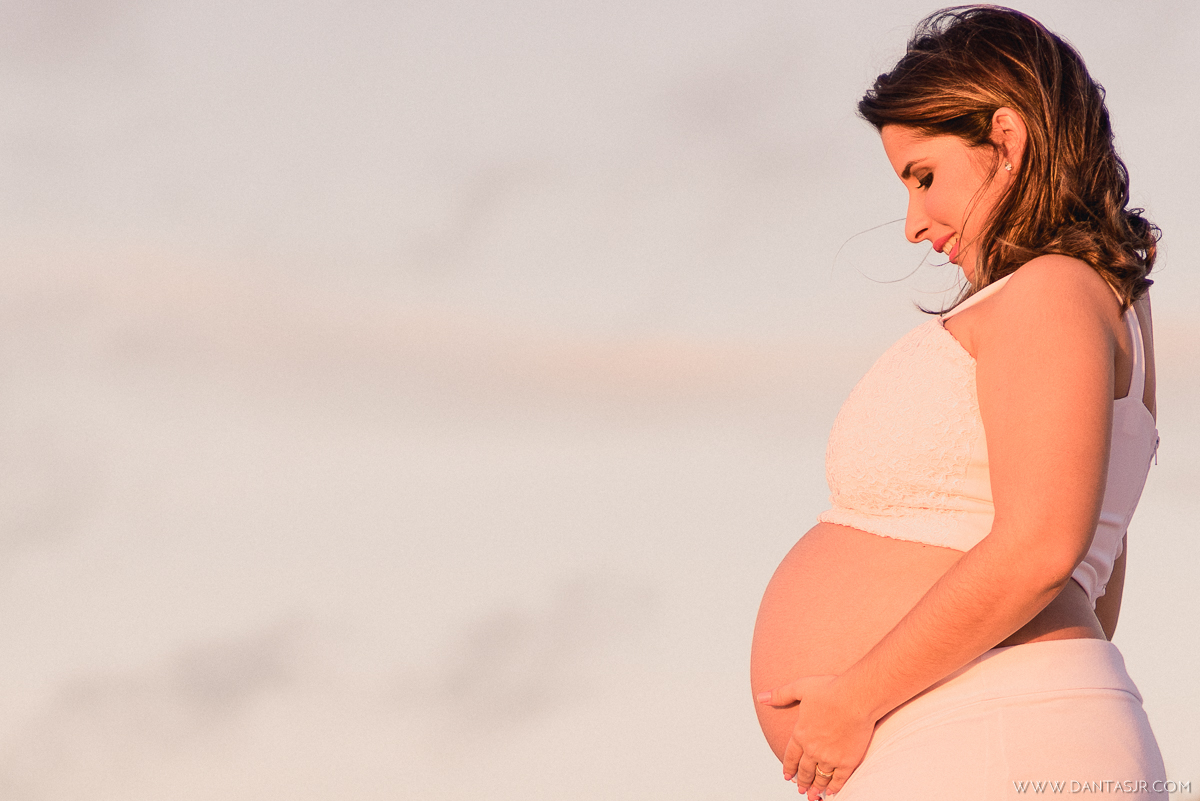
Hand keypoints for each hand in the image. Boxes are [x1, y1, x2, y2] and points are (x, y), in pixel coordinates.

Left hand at [757, 675, 874, 798]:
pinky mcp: (847, 761)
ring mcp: (830, 757)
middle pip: (805, 769)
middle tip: (800, 788)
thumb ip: (780, 695)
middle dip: (801, 780)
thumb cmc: (829, 690)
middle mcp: (812, 749)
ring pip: (820, 777)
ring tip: (812, 794)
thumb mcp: (800, 687)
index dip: (788, 767)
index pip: (791, 756)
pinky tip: (831, 791)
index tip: (787, 776)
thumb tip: (761, 697)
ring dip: (815, 786)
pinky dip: (834, 787)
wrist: (855, 698)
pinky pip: (838, 779)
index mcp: (800, 733)